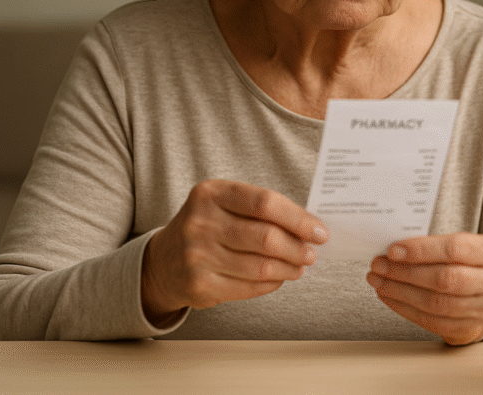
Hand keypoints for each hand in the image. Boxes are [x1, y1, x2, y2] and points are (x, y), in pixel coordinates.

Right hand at [141, 179, 328, 324]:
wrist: (163, 261)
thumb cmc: (208, 227)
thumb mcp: (225, 205)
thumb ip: (262, 210)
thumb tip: (309, 227)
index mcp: (211, 193)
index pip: (265, 203)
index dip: (298, 219)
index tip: (319, 231)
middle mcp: (200, 222)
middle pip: (266, 237)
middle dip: (298, 247)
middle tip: (312, 252)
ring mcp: (197, 255)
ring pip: (261, 266)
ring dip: (289, 268)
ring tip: (300, 266)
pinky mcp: (199, 285)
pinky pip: (250, 288)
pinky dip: (273, 284)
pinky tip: (279, 278)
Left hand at [366, 232, 482, 344]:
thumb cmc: (471, 263)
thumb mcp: (467, 246)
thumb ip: (437, 245)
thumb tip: (395, 249)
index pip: (455, 249)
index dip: (421, 250)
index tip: (393, 250)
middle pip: (445, 279)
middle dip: (406, 272)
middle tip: (380, 265)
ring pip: (436, 303)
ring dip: (400, 291)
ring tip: (379, 281)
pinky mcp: (470, 330)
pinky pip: (432, 322)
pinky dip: (405, 308)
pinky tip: (390, 297)